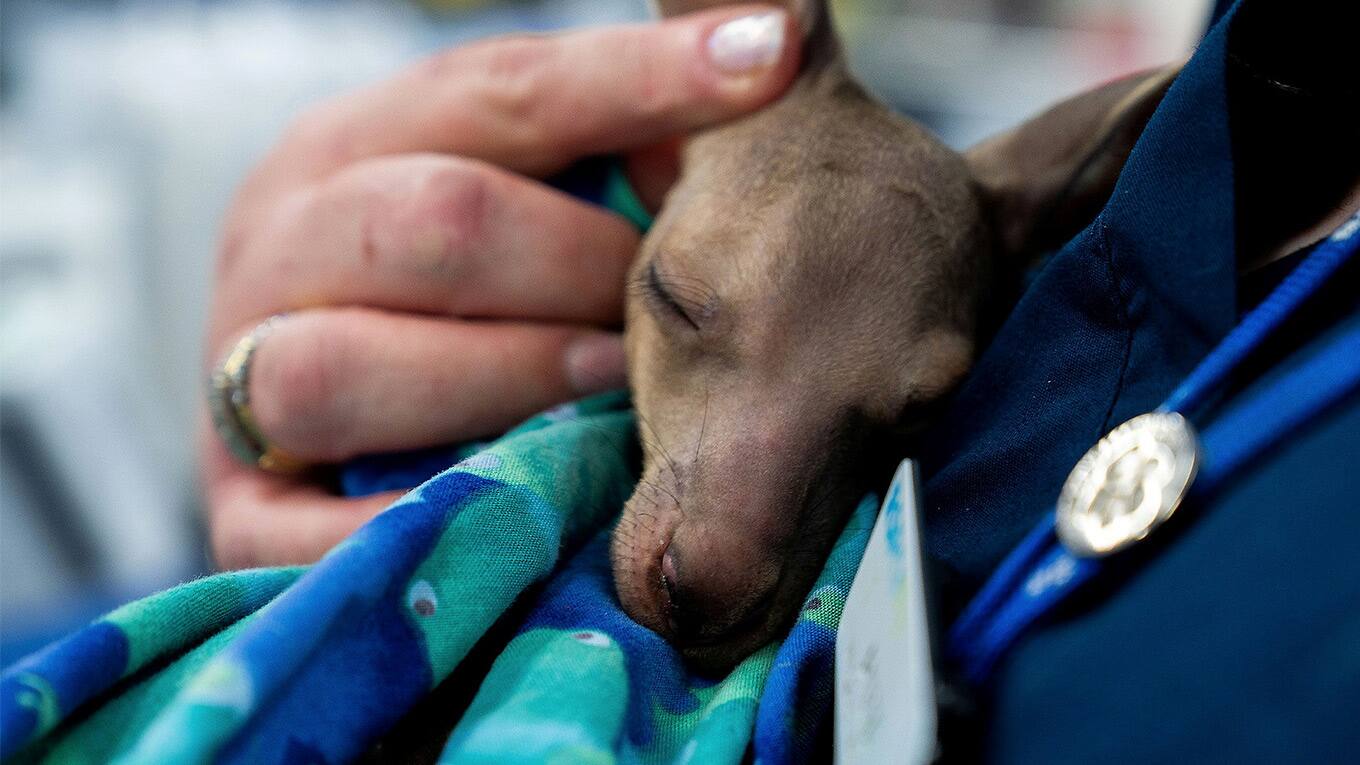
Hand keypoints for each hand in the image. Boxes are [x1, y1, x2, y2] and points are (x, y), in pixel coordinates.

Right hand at [201, 5, 801, 568]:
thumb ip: (612, 158)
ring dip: (508, 380)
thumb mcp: (516, 204)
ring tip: (606, 390)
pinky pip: (309, 530)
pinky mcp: (244, 513)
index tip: (769, 58)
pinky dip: (417, 527)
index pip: (502, 92)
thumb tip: (755, 82)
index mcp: (351, 146)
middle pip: (432, 223)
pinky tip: (518, 524)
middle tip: (667, 309)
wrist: (309, 432)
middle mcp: (279, 244)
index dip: (641, 78)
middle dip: (576, 265)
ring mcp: (238, 378)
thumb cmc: (453, 308)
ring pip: (345, 368)